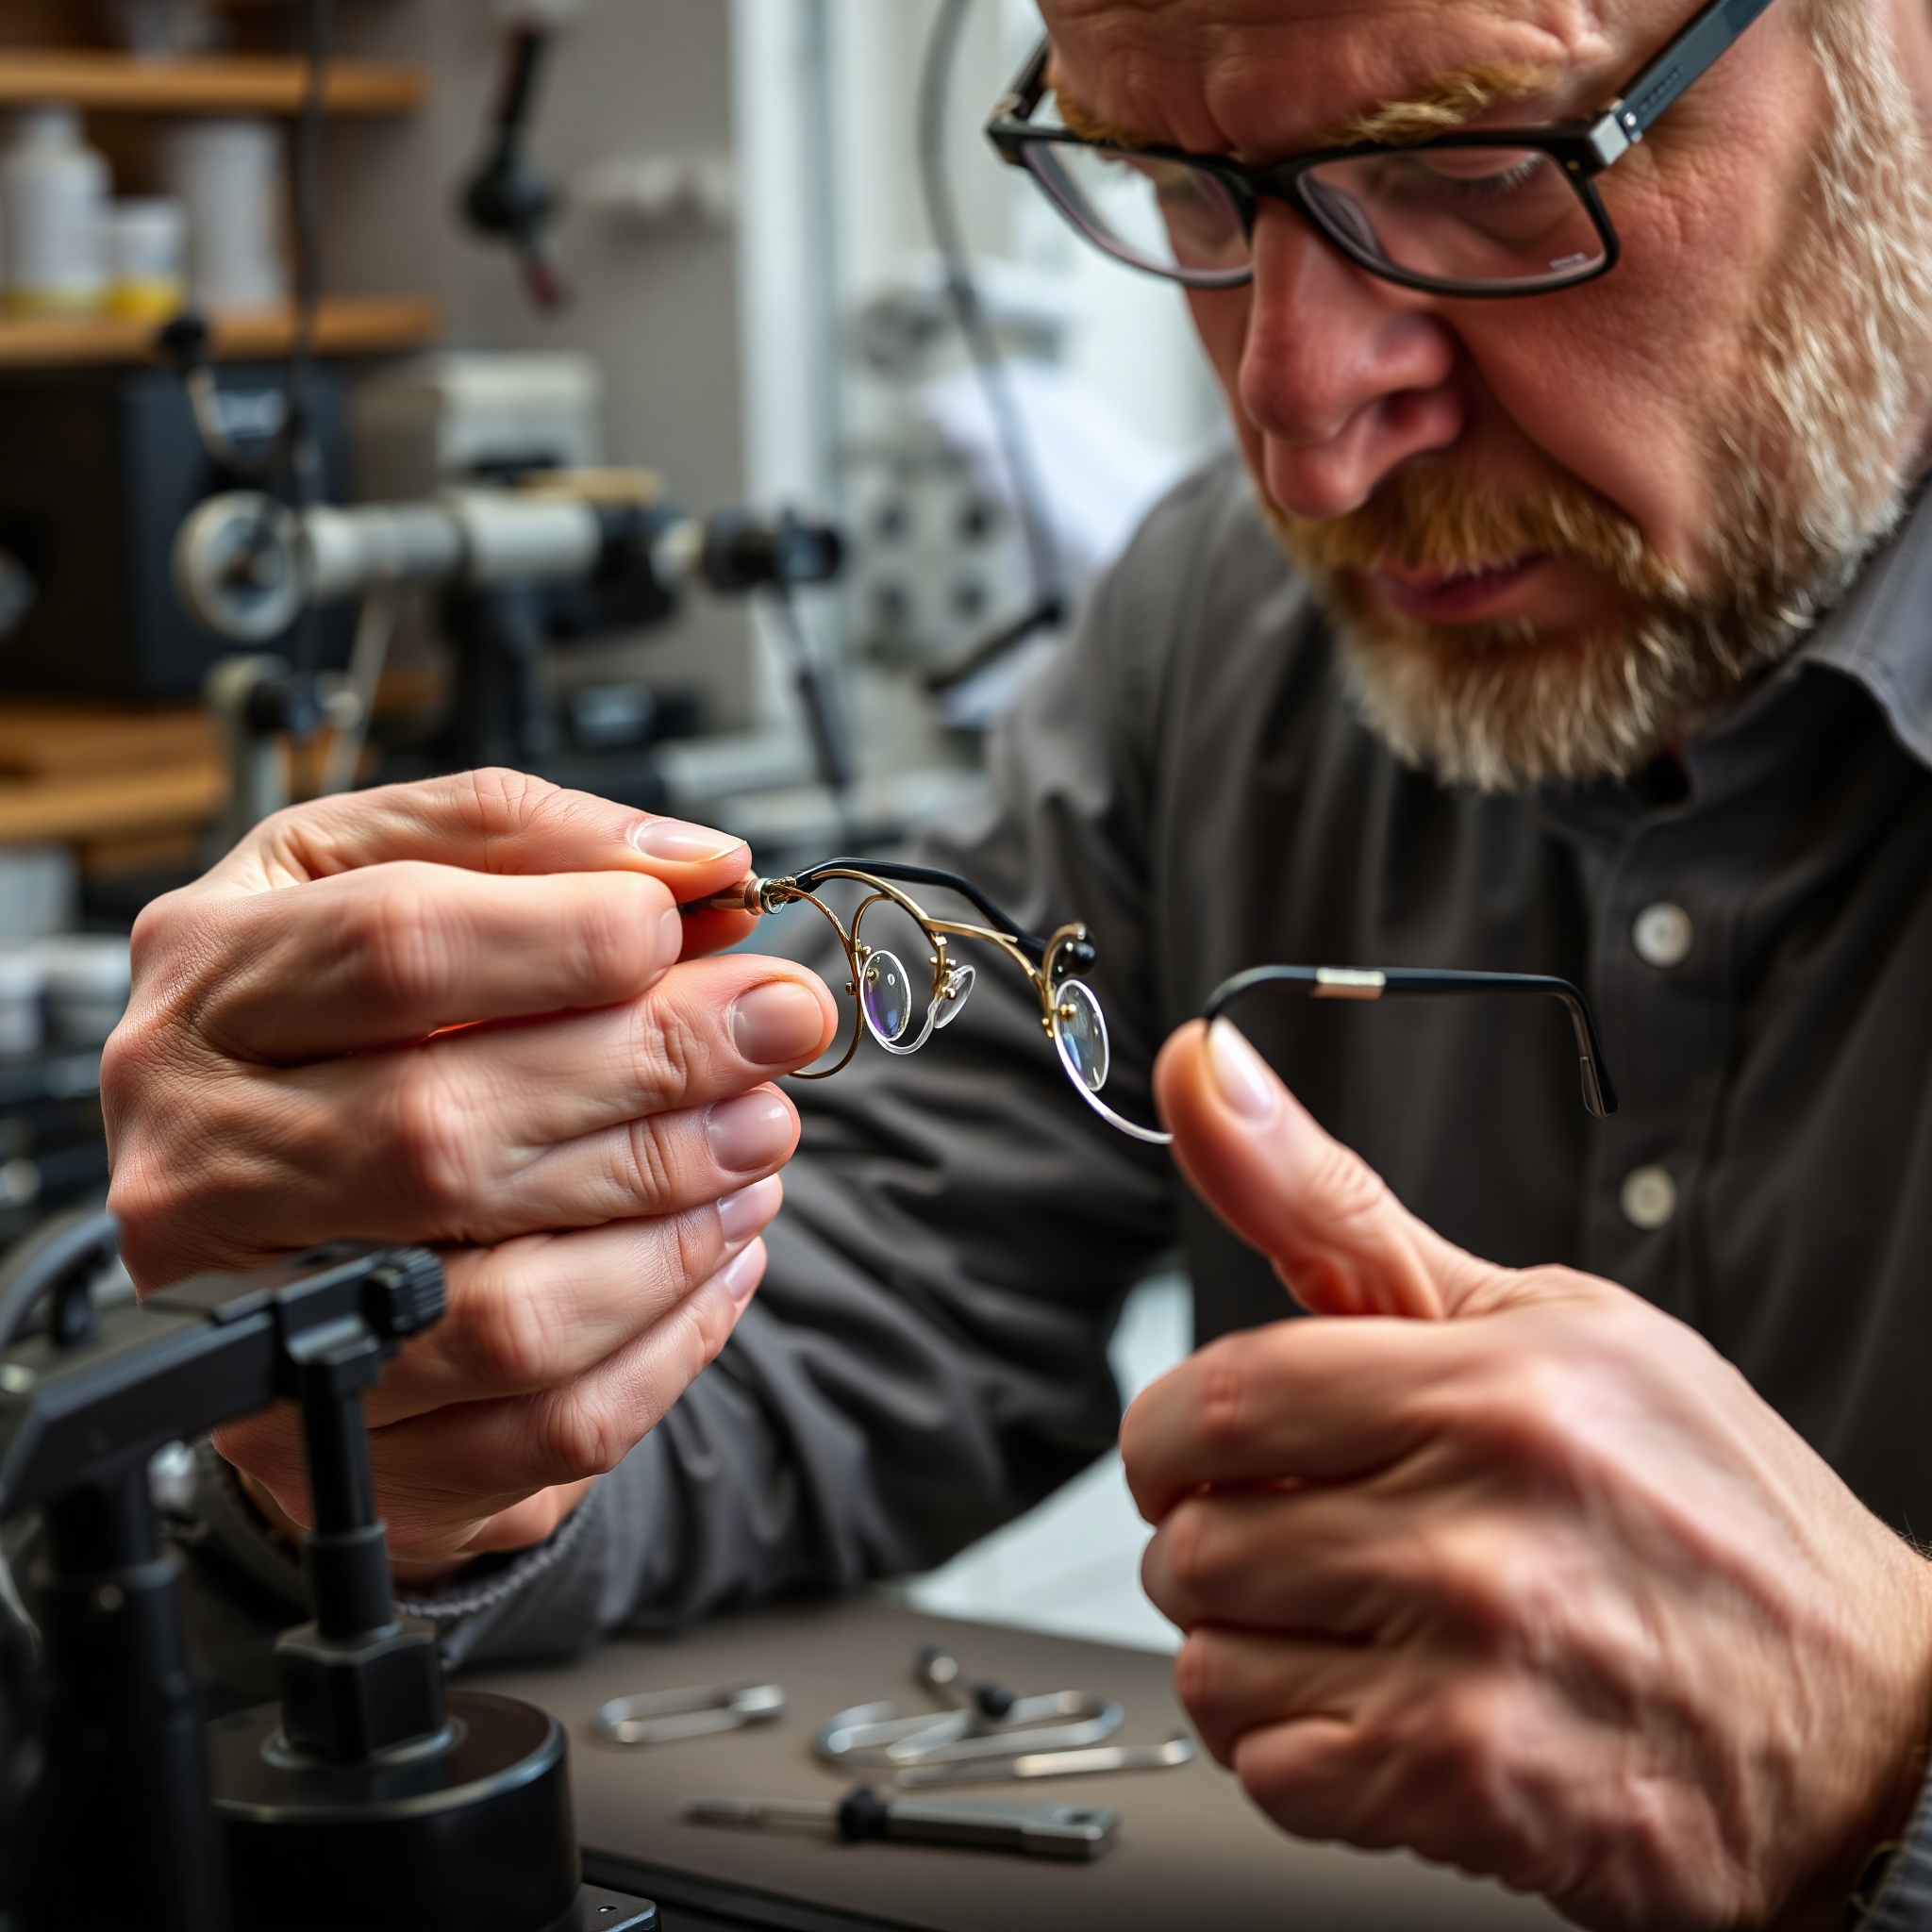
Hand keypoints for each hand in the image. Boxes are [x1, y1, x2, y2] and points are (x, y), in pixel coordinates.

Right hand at [103, 770, 836, 1576]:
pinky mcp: (334, 1451)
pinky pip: (540, 1423)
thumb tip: (700, 869)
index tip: (692, 926)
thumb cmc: (344, 1016)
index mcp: (209, 987)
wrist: (258, 1205)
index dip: (572, 938)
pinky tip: (719, 1254)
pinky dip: (667, 1340)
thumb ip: (534, 842)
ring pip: (508, 1310)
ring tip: (759, 1143)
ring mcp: (254, 1325)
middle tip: (777, 1031)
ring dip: (676, 1221)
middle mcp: (200, 1162)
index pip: (394, 950)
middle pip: (450, 1130)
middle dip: (657, 1073)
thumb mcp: (391, 869)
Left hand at [1125, 1018, 1931, 1930]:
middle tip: (1297, 1540)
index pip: (1213, 1400)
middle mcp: (1481, 1524)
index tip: (1194, 1454)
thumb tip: (1198, 1067)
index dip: (1170, 1436)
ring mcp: (1475, 1668)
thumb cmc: (1695, 1502)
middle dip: (1211, 1541)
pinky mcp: (1471, 1791)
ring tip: (1357, 1627)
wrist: (1866, 1720)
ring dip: (1252, 1649)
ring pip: (1212, 1662)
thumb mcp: (1540, 1319)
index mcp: (1493, 1386)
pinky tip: (1385, 1707)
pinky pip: (1265, 1769)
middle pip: (1196, 1538)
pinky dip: (1295, 1748)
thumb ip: (1335, 1210)